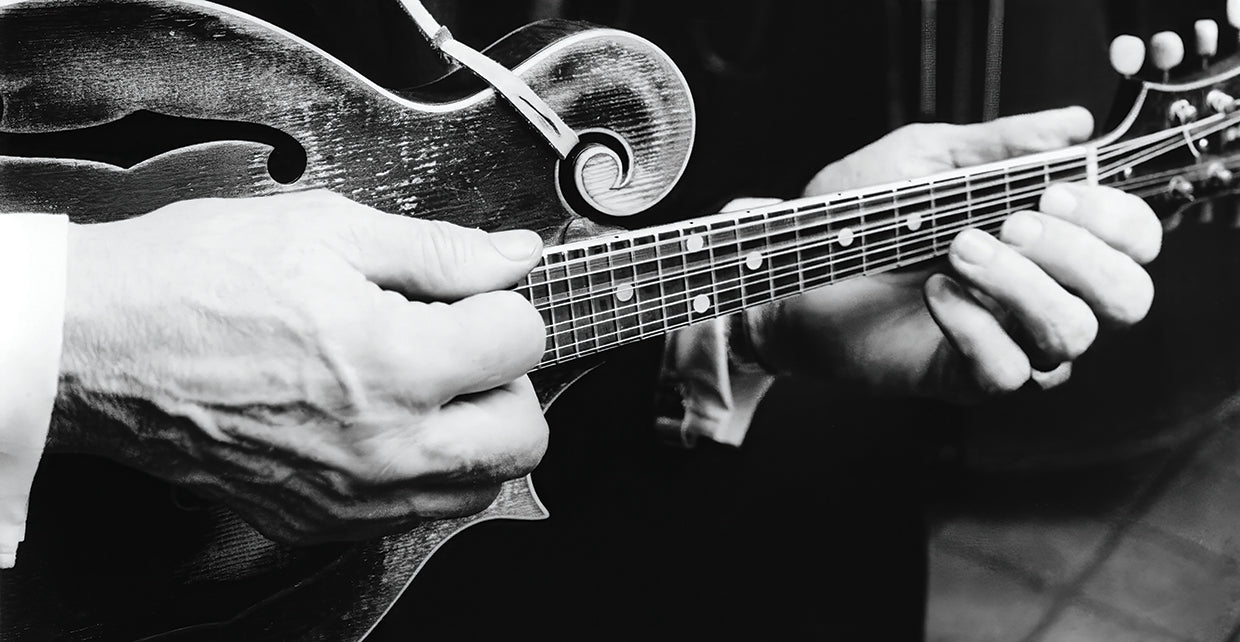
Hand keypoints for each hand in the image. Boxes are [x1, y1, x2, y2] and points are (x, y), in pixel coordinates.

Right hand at [50, 190, 548, 542]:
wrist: (97, 345)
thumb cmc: (192, 282)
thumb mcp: (326, 231)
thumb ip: (439, 250)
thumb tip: (513, 255)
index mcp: (393, 362)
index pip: (522, 341)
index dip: (503, 304)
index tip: (473, 297)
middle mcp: (384, 446)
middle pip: (524, 435)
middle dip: (508, 381)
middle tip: (463, 345)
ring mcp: (352, 496)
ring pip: (480, 486)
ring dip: (476, 433)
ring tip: (426, 384)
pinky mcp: (319, 521)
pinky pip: (416, 511)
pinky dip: (425, 471)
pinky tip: (384, 422)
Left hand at [746, 107, 1161, 400]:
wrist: (794, 266)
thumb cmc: (860, 218)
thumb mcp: (928, 158)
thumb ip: (1001, 143)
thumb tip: (1074, 124)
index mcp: (1049, 241)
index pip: (1134, 242)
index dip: (1115, 218)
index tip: (1055, 195)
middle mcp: (1045, 296)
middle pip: (1127, 296)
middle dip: (1079, 253)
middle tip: (1008, 224)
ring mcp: (1011, 342)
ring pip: (1073, 333)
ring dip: (1020, 283)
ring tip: (956, 248)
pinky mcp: (968, 379)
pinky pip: (1010, 370)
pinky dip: (975, 324)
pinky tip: (933, 292)